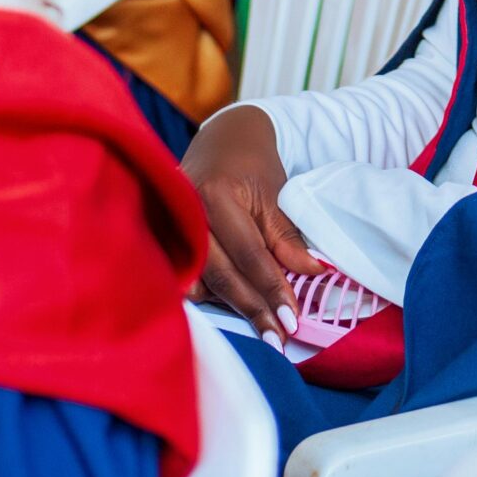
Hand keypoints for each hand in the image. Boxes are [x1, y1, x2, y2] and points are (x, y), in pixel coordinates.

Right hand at [180, 104, 323, 345]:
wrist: (222, 139)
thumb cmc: (251, 165)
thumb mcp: (276, 194)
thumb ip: (287, 237)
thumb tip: (311, 273)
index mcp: (215, 195)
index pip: (248, 253)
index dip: (271, 288)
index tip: (292, 318)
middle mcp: (187, 212)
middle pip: (221, 274)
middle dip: (253, 307)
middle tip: (278, 338)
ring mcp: (170, 226)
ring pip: (203, 280)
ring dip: (232, 307)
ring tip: (262, 331)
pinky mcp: (165, 238)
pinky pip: (189, 275)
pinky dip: (212, 294)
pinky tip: (231, 310)